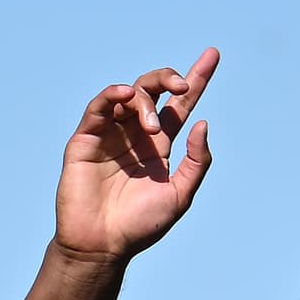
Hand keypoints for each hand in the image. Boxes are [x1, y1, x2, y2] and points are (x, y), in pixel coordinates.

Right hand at [52, 51, 217, 265]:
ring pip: (129, 94)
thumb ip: (196, 162)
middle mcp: (135, 134)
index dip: (197, 79)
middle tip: (182, 87)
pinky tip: (125, 95)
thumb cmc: (139, 226)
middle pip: (153, 90)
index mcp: (159, 146)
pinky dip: (112, 94)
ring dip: (145, 100)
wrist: (102, 245)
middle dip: (170, 79)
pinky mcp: (86, 138)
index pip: (180, 105)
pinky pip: (99, 106)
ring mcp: (110, 134)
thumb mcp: (179, 195)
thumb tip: (202, 123)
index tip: (213, 55)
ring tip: (153, 128)